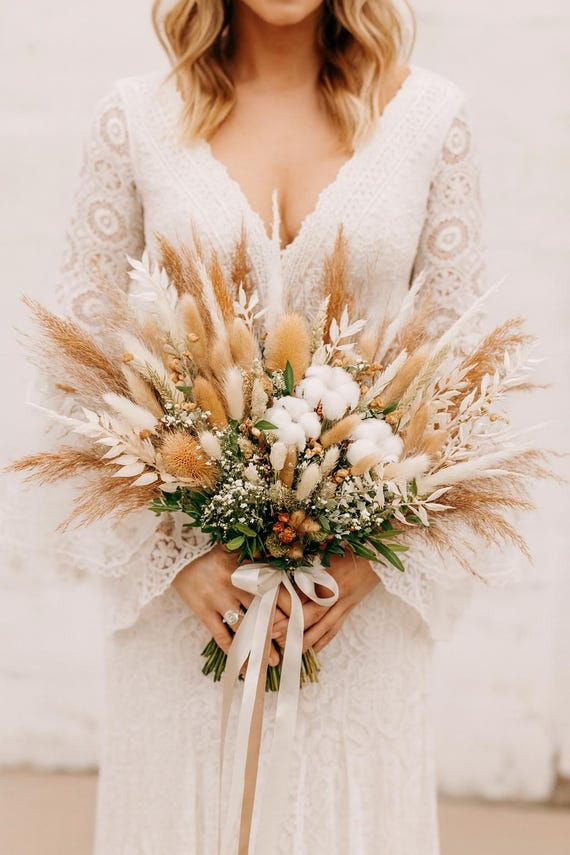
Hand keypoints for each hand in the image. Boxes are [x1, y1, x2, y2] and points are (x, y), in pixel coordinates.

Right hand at [172, 545, 286, 665]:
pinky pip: (221, 637)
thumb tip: (288, 566)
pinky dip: (234, 654)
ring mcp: (217, 598)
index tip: (301, 622)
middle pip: (262, 611)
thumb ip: (262, 557)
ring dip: (260, 647)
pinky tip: (244, 667)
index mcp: (247, 566)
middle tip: (292, 647)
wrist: (177, 555)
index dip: (290, 608)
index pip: (275, 589)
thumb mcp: (239, 550)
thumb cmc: (214, 553)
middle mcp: (234, 583)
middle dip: (279, 631)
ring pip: (244, 628)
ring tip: (273, 661)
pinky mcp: (202, 611)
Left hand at [271, 551, 379, 653]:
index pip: (303, 594)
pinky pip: (336, 628)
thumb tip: (281, 575)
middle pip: (313, 615)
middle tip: (273, 635)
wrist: (379, 555)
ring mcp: (346, 603)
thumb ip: (306, 564)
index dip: (285, 604)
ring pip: (324, 627)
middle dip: (291, 627)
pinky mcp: (351, 608)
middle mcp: (338, 593)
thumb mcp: (326, 552)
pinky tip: (313, 649)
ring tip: (288, 647)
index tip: (269, 609)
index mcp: (329, 576)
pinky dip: (324, 640)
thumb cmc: (350, 549)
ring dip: (305, 639)